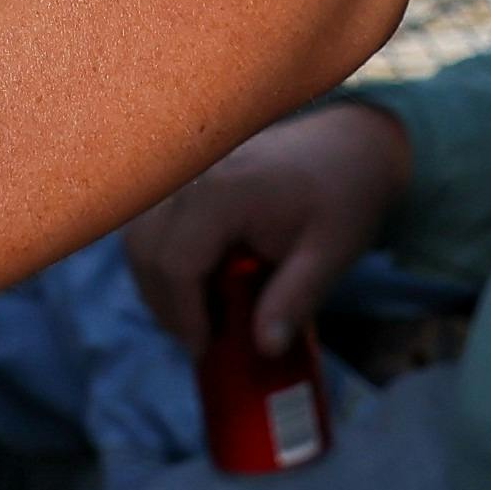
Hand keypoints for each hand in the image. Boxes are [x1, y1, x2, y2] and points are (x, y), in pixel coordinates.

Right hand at [120, 98, 406, 366]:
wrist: (351, 140)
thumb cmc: (344, 193)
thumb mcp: (331, 252)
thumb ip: (294, 300)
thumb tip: (264, 349)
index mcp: (224, 191)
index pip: (177, 264)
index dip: (185, 316)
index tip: (207, 350)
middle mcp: (194, 174)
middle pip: (146, 251)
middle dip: (166, 306)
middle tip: (202, 339)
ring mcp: (188, 169)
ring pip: (139, 235)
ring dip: (157, 282)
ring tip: (199, 313)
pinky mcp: (189, 172)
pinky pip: (151, 220)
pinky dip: (160, 255)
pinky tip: (197, 279)